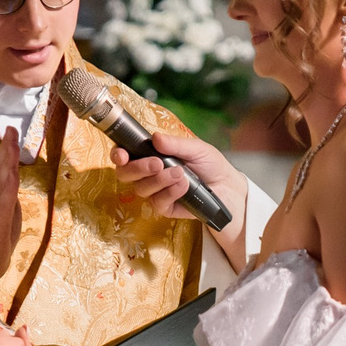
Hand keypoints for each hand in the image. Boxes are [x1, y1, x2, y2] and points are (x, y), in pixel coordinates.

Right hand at [0, 132, 22, 297]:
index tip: (11, 131)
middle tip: (12, 129)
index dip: (5, 148)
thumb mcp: (6, 211)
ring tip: (11, 143)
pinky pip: (4, 201)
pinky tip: (12, 173)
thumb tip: (12, 177)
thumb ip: (9, 195)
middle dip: (5, 148)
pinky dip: (8, 185)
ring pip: (1, 180)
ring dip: (6, 161)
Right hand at [113, 130, 243, 224]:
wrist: (227, 187)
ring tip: (181, 173)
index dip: (118, 154)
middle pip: (125, 174)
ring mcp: (155, 191)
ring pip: (142, 188)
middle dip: (138, 168)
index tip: (122, 154)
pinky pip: (157, 203)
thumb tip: (155, 138)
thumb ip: (175, 144)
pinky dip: (170, 193)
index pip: (124, 154)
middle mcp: (147, 173)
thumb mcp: (196, 148)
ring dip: (160, 180)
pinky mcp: (165, 207)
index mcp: (150, 154)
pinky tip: (183, 186)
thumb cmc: (209, 164)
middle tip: (157, 163)